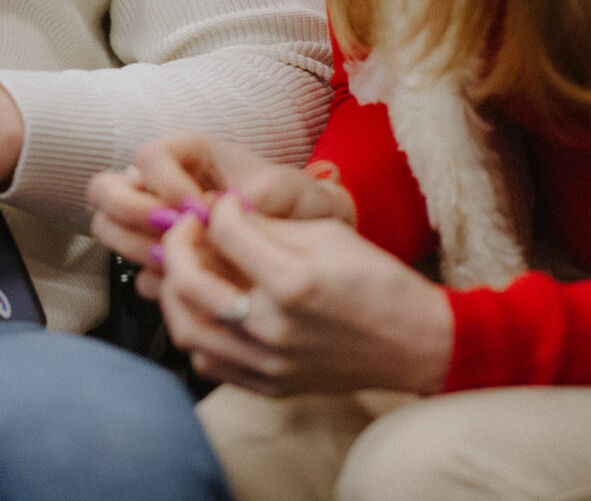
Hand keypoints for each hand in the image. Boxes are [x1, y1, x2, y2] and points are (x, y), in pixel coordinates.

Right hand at [88, 135, 356, 299]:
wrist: (316, 250)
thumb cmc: (305, 210)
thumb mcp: (296, 194)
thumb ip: (263, 194)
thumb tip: (222, 207)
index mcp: (191, 155)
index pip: (149, 156)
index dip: (165, 183)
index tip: (199, 210)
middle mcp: (163, 186)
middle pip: (106, 190)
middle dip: (132, 216)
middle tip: (172, 238)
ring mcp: (157, 225)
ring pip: (108, 229)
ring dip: (135, 249)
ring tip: (180, 265)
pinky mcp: (164, 263)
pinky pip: (135, 272)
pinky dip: (153, 282)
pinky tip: (186, 288)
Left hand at [158, 201, 450, 396]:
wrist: (415, 343)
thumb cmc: (376, 280)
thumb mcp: (328, 234)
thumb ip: (268, 225)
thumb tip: (219, 212)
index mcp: (293, 282)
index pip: (223, 231)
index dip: (216, 209)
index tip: (223, 205)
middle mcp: (273, 328)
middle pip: (187, 283)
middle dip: (175, 245)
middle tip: (186, 230)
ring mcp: (269, 364)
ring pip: (186, 329)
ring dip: (175, 292)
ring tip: (187, 268)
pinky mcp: (270, 386)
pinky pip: (207, 363)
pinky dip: (196, 332)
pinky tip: (209, 308)